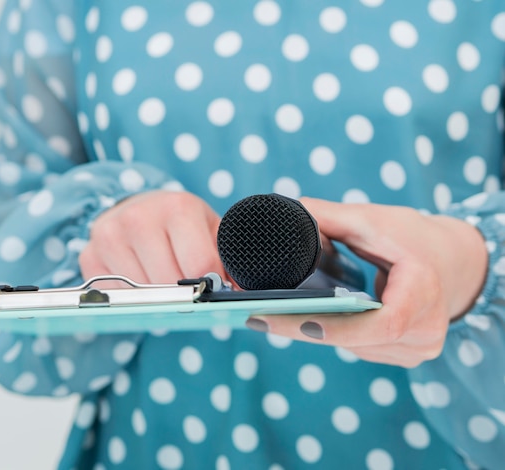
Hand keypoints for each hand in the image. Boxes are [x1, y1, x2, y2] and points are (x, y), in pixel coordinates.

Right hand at [79, 190, 229, 286]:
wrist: (140, 209)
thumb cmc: (182, 225)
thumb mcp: (210, 231)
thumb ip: (230, 259)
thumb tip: (246, 293)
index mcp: (177, 207)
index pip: (200, 266)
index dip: (211, 287)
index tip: (214, 290)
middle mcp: (138, 217)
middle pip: (170, 284)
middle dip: (184, 294)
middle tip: (189, 289)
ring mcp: (109, 236)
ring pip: (143, 294)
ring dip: (158, 298)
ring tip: (165, 281)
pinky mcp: (89, 255)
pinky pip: (118, 297)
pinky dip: (133, 299)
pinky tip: (141, 281)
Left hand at [248, 197, 488, 367]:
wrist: (453, 262)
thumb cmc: (414, 237)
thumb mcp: (373, 220)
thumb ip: (329, 217)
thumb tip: (286, 212)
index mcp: (424, 291)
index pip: (383, 322)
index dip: (338, 327)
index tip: (295, 319)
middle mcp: (426, 330)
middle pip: (359, 339)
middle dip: (305, 327)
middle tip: (256, 316)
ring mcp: (418, 348)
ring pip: (355, 347)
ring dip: (314, 332)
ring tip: (268, 317)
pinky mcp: (406, 354)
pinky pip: (361, 348)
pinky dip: (333, 333)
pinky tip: (303, 320)